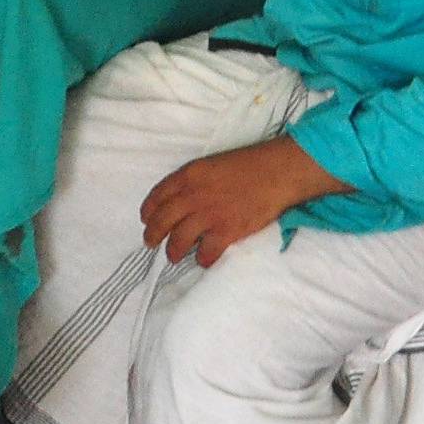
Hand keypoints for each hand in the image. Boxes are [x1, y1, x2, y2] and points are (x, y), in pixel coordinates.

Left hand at [139, 138, 332, 266]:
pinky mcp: (225, 233)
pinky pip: (205, 254)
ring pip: (178, 241)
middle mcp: (193, 196)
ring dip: (174, 251)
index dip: (148, 210)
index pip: (158, 195)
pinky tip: (205, 259)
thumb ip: (195, 181)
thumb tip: (184, 200)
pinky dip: (203, 259)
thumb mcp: (214, 164)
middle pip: (162, 221)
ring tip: (174, 255)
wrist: (276, 172)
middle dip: (153, 235)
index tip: (146, 219)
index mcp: (190, 175)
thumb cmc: (249, 164)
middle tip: (151, 243)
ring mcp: (208, 216)